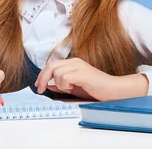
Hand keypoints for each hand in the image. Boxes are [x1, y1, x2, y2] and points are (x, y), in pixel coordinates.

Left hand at [34, 58, 148, 101]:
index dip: (42, 75)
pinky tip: (72, 88)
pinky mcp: (82, 73)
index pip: (51, 64)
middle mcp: (75, 61)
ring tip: (70, 89)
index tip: (38, 86)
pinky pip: (64, 77)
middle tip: (40, 89)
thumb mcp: (74, 87)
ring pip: (57, 73)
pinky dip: (64, 85)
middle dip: (43, 78)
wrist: (112, 90)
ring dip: (59, 85)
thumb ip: (61, 85)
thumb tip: (48, 86)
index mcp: (73, 62)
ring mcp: (79, 66)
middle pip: (51, 65)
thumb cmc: (96, 89)